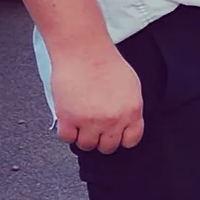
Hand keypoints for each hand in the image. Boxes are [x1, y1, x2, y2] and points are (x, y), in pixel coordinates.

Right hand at [50, 39, 144, 153]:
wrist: (84, 52)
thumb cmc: (106, 63)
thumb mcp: (131, 86)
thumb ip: (129, 107)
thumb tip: (126, 121)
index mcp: (132, 112)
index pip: (131, 140)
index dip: (121, 138)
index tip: (114, 135)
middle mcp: (114, 120)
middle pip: (108, 146)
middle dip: (102, 139)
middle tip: (95, 129)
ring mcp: (91, 121)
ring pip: (87, 145)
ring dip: (83, 137)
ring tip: (81, 124)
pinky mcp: (68, 119)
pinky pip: (67, 138)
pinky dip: (67, 132)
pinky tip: (69, 121)